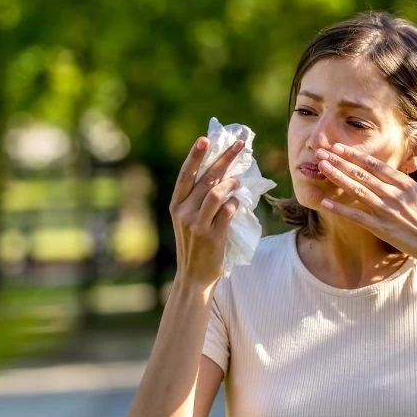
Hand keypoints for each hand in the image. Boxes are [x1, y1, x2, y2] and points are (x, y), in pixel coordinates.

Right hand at [169, 137, 245, 286]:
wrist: (194, 276)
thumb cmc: (195, 245)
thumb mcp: (189, 220)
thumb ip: (199, 199)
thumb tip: (222, 174)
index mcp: (176, 205)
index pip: (186, 175)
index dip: (195, 156)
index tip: (206, 139)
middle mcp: (183, 212)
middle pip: (206, 179)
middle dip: (225, 159)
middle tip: (240, 145)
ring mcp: (196, 224)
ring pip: (216, 193)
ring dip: (231, 183)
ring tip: (239, 181)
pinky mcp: (212, 236)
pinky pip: (227, 211)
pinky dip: (234, 203)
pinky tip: (237, 202)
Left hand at [315, 139, 416, 266]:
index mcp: (405, 184)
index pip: (376, 166)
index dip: (356, 155)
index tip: (340, 146)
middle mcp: (394, 196)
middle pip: (362, 175)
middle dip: (340, 162)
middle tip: (321, 152)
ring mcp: (386, 212)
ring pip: (358, 191)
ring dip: (338, 178)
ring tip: (322, 167)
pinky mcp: (382, 229)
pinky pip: (358, 217)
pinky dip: (341, 209)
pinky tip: (325, 202)